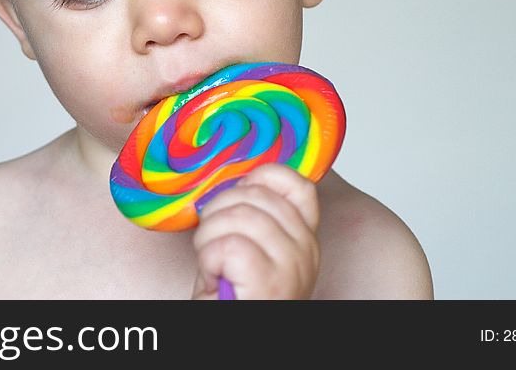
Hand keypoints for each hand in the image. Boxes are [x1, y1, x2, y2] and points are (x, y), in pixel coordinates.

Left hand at [191, 163, 320, 299]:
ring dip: (209, 235)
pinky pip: (231, 246)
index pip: (298, 184)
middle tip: (211, 239)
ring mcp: (292, 268)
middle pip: (257, 194)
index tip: (237, 196)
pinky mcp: (271, 285)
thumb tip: (233, 179)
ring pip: (242, 216)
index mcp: (302, 237)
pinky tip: (214, 274)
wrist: (232, 336)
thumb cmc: (234, 298)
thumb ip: (250, 215)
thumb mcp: (248, 249)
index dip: (261, 177)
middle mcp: (306, 250)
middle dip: (218, 209)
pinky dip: (209, 256)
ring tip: (210, 260)